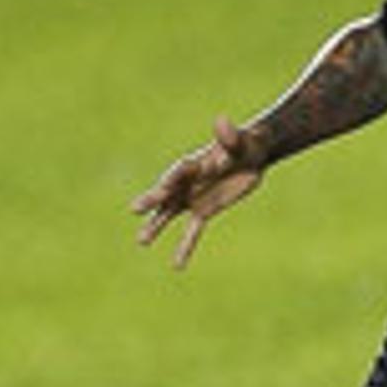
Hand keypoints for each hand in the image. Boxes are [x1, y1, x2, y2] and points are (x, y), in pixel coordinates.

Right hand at [130, 118, 263, 268]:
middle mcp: (187, 181)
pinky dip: (185, 247)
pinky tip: (177, 265)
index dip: (171, 179)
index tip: (161, 188)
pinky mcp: (204, 211)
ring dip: (157, 226)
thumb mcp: (241, 140)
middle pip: (167, 192)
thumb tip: (223, 121)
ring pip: (170, 214)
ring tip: (141, 241)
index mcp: (194, 162)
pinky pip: (192, 231)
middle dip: (153, 200)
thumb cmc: (245, 142)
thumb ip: (229, 136)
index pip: (179, 172)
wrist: (252, 155)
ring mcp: (192, 197)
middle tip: (134, 209)